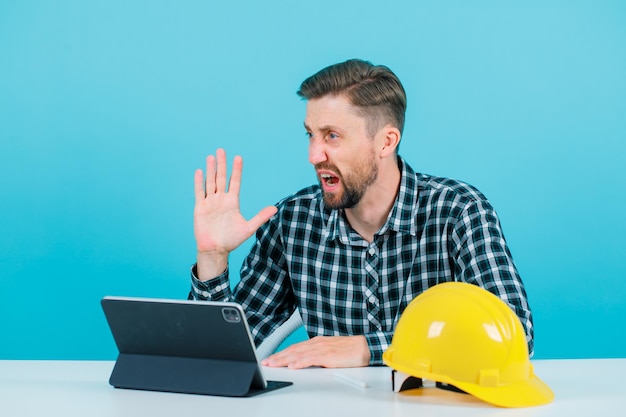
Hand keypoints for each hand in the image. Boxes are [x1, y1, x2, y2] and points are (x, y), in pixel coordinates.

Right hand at [194, 149, 276, 279]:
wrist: (215, 250)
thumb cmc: (231, 240)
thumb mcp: (248, 228)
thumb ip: (260, 217)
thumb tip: (275, 209)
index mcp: (232, 202)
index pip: (235, 182)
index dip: (236, 170)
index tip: (238, 157)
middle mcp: (221, 199)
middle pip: (221, 178)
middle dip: (222, 164)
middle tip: (222, 150)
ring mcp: (210, 202)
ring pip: (210, 182)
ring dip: (211, 169)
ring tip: (211, 156)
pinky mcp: (200, 208)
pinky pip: (199, 193)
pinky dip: (199, 182)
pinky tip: (199, 171)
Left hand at [261, 336, 370, 368]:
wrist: (365, 347)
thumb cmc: (350, 351)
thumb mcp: (330, 352)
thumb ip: (318, 356)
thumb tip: (306, 362)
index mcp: (317, 342)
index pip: (295, 348)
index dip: (281, 353)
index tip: (271, 358)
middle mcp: (317, 344)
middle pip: (293, 350)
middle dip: (278, 357)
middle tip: (266, 362)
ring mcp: (322, 349)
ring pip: (298, 354)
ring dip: (284, 359)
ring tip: (273, 364)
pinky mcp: (328, 356)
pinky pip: (311, 359)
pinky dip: (300, 362)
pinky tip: (292, 365)